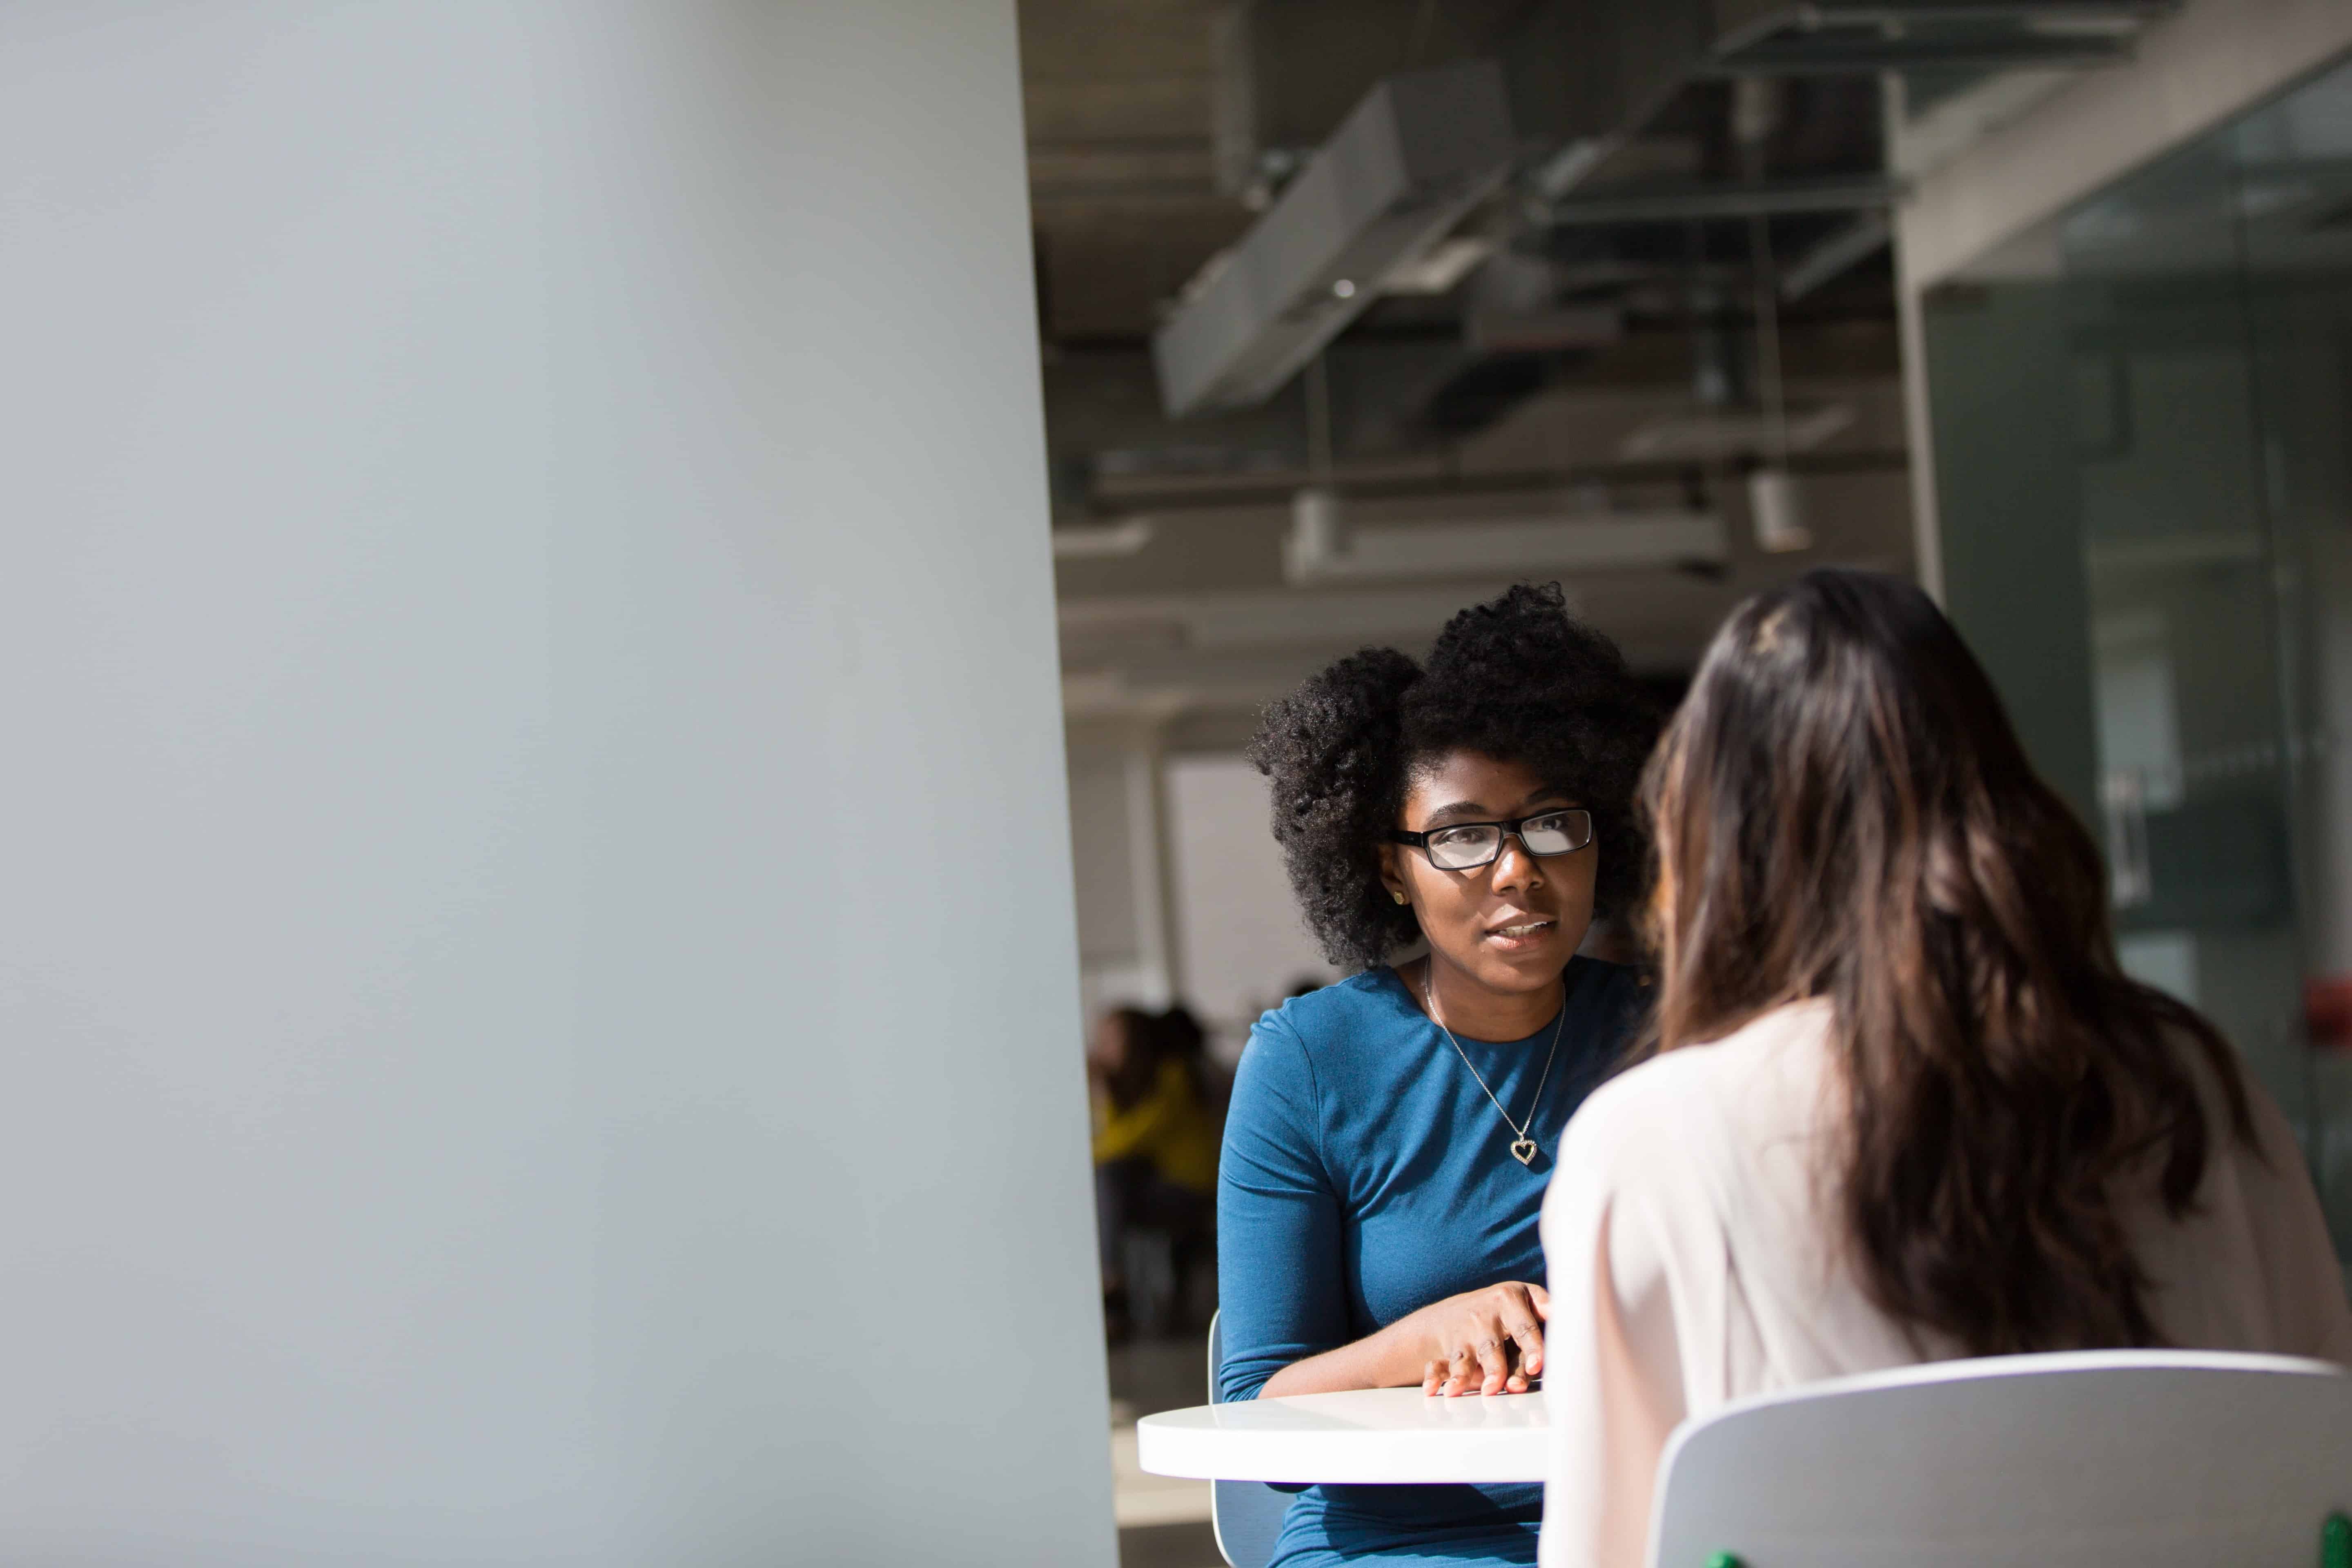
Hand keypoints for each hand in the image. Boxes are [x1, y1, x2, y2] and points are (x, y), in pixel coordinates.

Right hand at [1412, 1281, 1548, 1396]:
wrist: (1455, 1312)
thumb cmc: (1505, 1314)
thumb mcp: (1526, 1302)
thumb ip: (1546, 1315)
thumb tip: (1569, 1333)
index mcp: (1512, 1300)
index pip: (1526, 1327)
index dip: (1533, 1347)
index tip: (1538, 1366)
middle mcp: (1486, 1315)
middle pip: (1493, 1346)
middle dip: (1497, 1368)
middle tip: (1504, 1388)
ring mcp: (1465, 1331)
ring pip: (1467, 1357)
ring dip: (1464, 1376)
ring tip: (1462, 1393)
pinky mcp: (1449, 1347)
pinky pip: (1440, 1364)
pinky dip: (1436, 1378)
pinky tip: (1434, 1391)